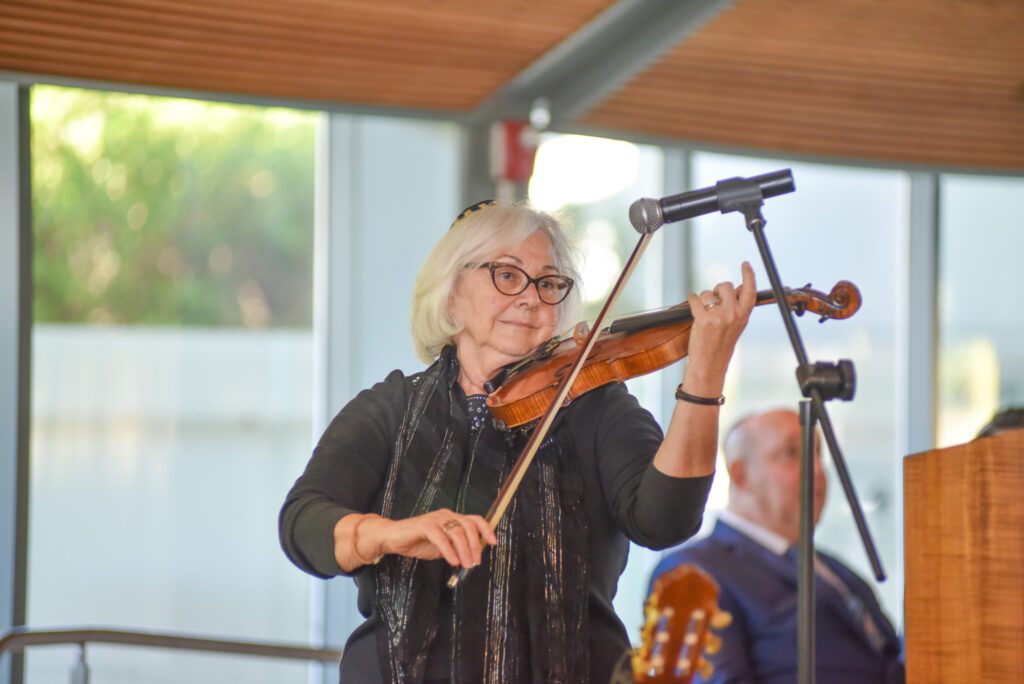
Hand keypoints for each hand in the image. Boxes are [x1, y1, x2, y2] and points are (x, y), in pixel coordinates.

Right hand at [373, 508, 496, 567]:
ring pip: (457, 531)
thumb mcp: (443, 547)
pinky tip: (453, 561)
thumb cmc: (418, 542)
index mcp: (453, 518)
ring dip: (464, 550)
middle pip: (468, 526)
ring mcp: (436, 518)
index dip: (486, 530)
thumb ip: (457, 548)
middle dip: (475, 545)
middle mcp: (446, 515)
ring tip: (466, 565)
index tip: (494, 543)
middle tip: (476, 562)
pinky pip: (441, 538)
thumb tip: (473, 557)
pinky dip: (449, 551)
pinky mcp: (424, 525)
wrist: (393, 538)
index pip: (475, 520)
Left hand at [683, 261, 756, 393]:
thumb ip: (738, 307)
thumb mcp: (736, 326)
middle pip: (724, 286)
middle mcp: (733, 314)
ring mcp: (718, 317)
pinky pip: (695, 299)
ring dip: (703, 299)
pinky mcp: (703, 320)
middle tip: (713, 301)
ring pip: (708, 293)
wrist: (710, 365)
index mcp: (743, 316)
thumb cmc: (722, 345)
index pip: (750, 290)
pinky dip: (692, 299)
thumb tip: (738, 287)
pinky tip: (692, 303)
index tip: (745, 264)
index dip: (749, 275)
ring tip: (704, 313)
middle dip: (716, 290)